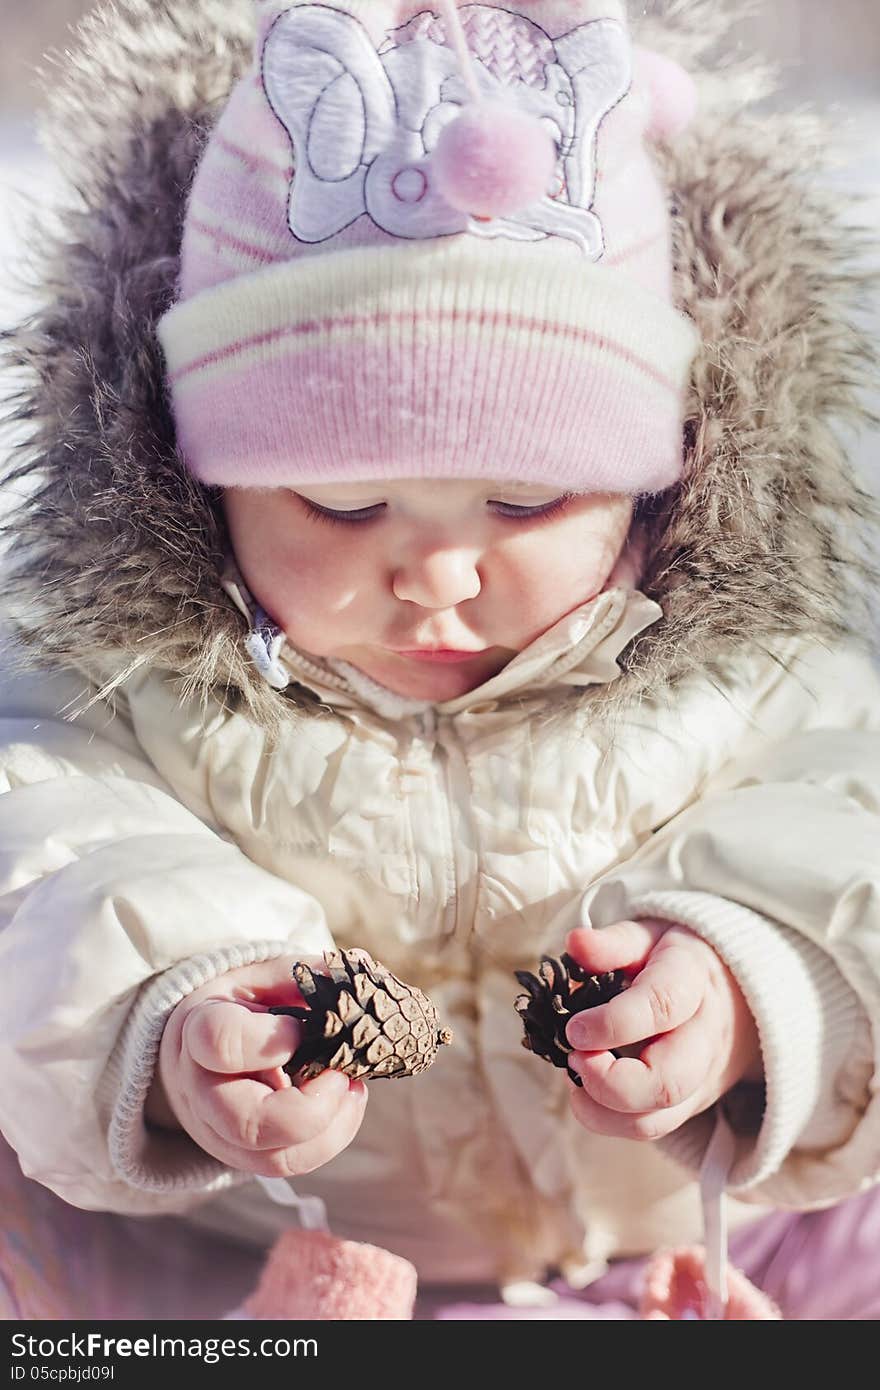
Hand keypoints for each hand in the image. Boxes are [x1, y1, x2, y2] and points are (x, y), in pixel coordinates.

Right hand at [149, 955, 367, 1177]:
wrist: (202, 1047)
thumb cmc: (242, 1006)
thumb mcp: (265, 977)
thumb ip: (309, 974)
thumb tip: (362, 967)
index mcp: (200, 1032)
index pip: (223, 1044)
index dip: (273, 1039)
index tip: (302, 1028)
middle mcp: (202, 1092)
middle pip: (248, 1124)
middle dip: (312, 1108)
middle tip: (342, 1075)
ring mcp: (220, 1132)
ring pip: (275, 1159)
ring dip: (331, 1128)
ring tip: (352, 1087)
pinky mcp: (243, 1156)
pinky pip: (290, 1164)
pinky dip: (330, 1137)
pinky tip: (344, 1102)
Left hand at [563, 919, 761, 1140]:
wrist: (738, 996)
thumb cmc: (678, 962)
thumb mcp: (652, 936)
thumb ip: (613, 943)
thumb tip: (575, 943)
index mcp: (693, 981)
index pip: (661, 1007)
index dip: (613, 1023)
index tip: (574, 1028)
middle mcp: (705, 1038)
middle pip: (667, 1083)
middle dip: (610, 1083)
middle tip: (573, 1057)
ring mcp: (700, 1079)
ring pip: (656, 1120)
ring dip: (602, 1111)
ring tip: (574, 1076)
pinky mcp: (689, 1105)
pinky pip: (650, 1128)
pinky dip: (609, 1119)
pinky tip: (587, 1090)